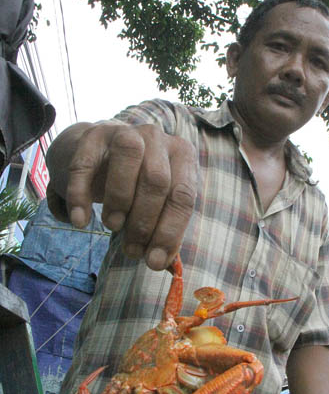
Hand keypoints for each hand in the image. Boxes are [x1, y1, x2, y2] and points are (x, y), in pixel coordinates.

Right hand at [63, 121, 197, 269]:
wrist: (98, 156)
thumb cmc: (136, 186)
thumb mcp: (155, 204)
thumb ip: (161, 229)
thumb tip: (159, 262)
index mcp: (182, 155)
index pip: (183, 195)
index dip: (169, 232)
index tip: (155, 262)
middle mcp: (158, 138)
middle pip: (157, 180)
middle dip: (144, 221)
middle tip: (131, 249)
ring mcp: (125, 131)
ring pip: (128, 158)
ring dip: (120, 199)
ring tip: (112, 226)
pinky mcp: (93, 135)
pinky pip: (85, 164)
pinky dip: (81, 196)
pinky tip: (80, 221)